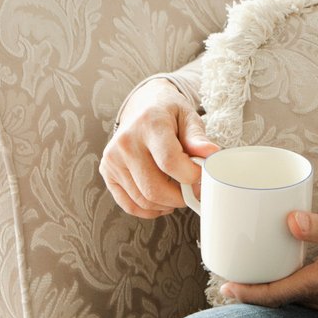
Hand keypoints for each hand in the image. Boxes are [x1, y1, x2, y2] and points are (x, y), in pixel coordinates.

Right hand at [99, 80, 217, 218]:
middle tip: (194, 191)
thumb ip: (197, 138)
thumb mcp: (188, 117)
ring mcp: (113, 159)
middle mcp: (126, 142)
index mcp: (149, 124)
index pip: (170, 162)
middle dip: (180, 197)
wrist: (142, 107)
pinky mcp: (107, 172)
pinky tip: (162, 203)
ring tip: (180, 193)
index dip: (191, 176)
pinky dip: (149, 210)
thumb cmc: (168, 114)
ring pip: (143, 199)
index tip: (202, 176)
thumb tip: (211, 154)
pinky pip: (128, 204)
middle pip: (154, 188)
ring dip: (167, 204)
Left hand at [225, 213, 317, 311]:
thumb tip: (289, 220)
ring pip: (293, 299)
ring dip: (272, 289)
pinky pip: (306, 295)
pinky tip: (287, 270)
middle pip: (279, 300)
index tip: (226, 287)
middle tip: (232, 276)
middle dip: (255, 291)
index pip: (275, 295)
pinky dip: (290, 286)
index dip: (248, 293)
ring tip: (254, 272)